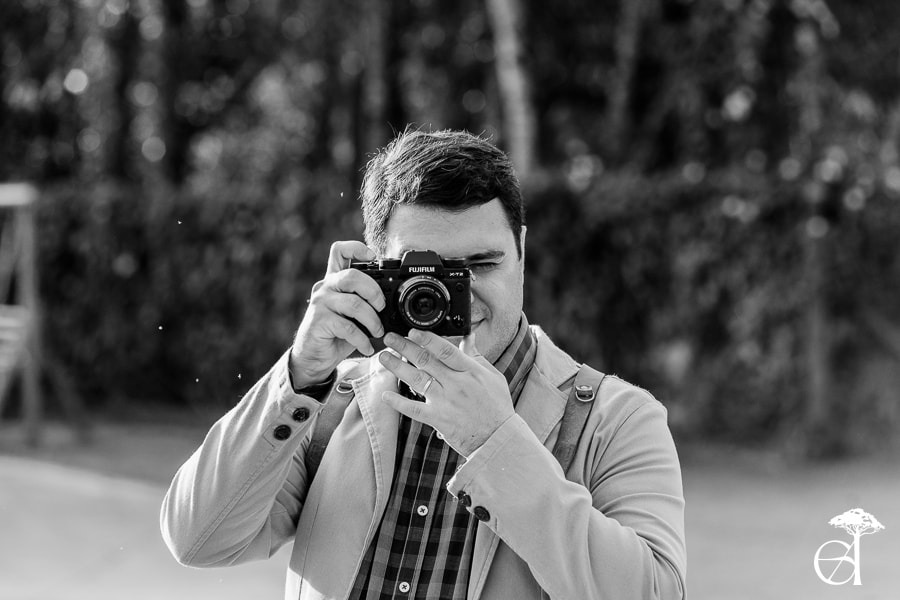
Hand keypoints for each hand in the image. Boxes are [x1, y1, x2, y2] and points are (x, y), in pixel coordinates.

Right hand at [290, 241, 385, 387]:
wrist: (313, 357)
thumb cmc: (336, 333)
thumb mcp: (352, 314)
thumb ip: (365, 302)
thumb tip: (392, 303)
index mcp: (334, 280)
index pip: (339, 251)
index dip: (357, 248)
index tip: (373, 258)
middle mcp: (325, 287)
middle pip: (352, 276)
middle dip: (374, 292)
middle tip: (381, 308)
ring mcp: (320, 303)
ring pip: (354, 304)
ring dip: (372, 320)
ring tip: (378, 332)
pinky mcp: (318, 321)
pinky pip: (348, 327)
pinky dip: (362, 339)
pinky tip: (367, 347)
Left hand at [378, 329, 513, 456]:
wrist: (498, 438)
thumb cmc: (497, 406)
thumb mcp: (492, 376)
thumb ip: (477, 356)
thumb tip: (469, 336)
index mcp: (470, 371)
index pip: (446, 350)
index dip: (427, 340)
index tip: (412, 331)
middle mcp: (456, 384)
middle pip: (426, 361)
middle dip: (405, 347)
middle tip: (390, 338)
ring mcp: (445, 402)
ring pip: (416, 380)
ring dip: (397, 367)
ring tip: (383, 357)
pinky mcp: (438, 419)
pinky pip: (414, 409)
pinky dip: (399, 402)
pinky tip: (385, 395)